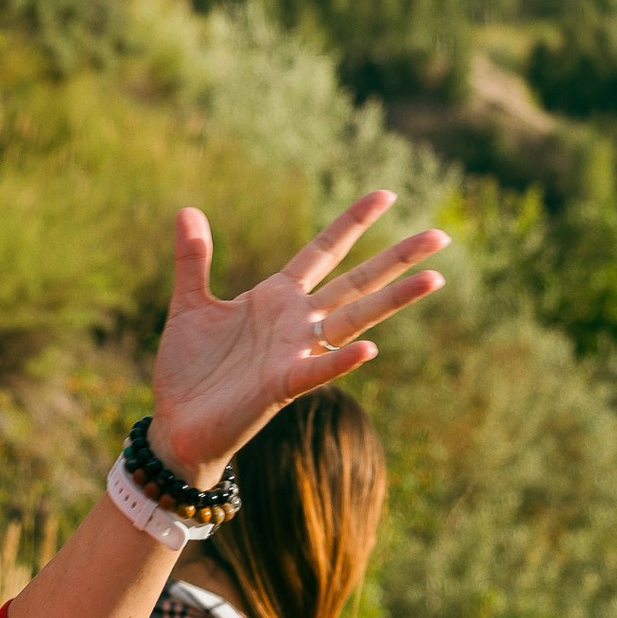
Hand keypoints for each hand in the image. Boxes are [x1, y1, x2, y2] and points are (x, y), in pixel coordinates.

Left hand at [148, 192, 450, 484]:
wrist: (176, 424)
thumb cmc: (188, 369)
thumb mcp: (189, 305)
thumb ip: (193, 260)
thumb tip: (187, 210)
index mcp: (276, 298)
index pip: (323, 251)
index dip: (353, 223)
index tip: (387, 193)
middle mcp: (295, 322)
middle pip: (355, 282)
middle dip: (396, 259)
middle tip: (440, 235)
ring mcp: (293, 353)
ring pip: (353, 320)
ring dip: (391, 301)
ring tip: (433, 278)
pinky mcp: (281, 386)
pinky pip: (317, 371)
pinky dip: (340, 361)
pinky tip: (370, 348)